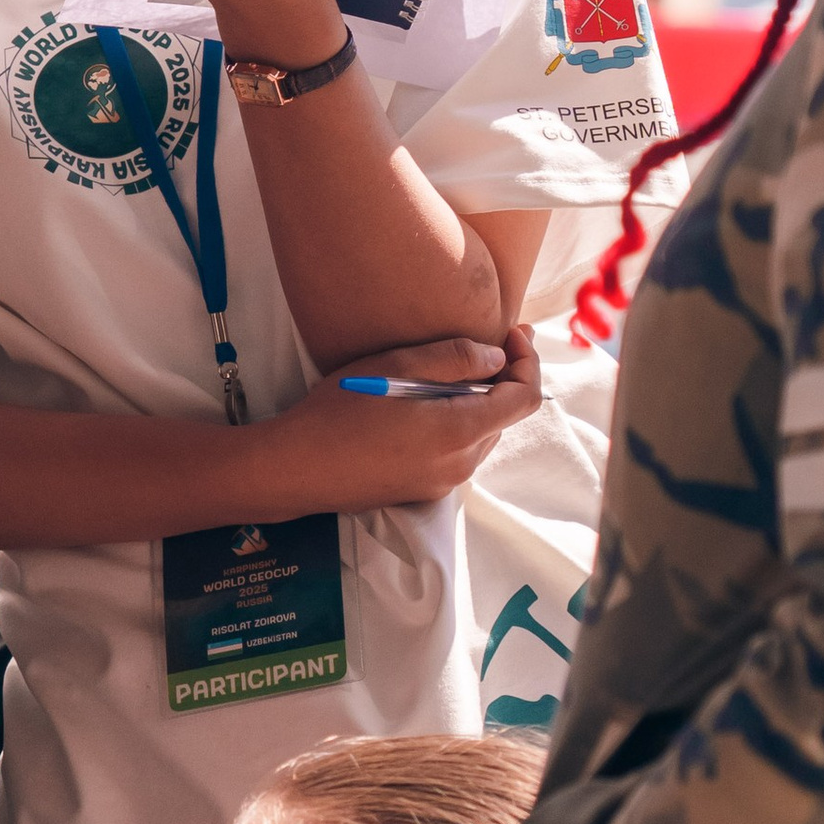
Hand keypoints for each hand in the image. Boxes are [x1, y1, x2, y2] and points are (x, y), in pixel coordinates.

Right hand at [264, 326, 542, 510]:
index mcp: (459, 432)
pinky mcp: (422, 491)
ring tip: (446, 372)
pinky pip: (456, 452)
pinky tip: (422, 404)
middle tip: (487, 340)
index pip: (525, 398)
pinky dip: (455, 423)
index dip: (527, 361)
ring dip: (477, 402)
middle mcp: (460, 465)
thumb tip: (498, 357)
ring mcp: (442, 483)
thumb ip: (455, 358)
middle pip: (504, 416)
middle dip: (503, 378)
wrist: (296, 468)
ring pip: (481, 435)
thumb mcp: (396, 365)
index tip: (510, 333)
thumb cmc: (339, 411)